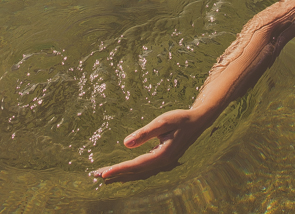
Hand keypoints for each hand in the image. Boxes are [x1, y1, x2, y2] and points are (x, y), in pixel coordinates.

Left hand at [90, 109, 206, 183]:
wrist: (198, 121)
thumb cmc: (180, 119)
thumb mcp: (162, 122)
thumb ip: (144, 133)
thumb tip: (125, 144)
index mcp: (162, 155)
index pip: (135, 165)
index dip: (118, 169)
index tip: (103, 173)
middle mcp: (162, 163)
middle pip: (135, 172)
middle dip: (116, 174)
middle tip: (96, 175)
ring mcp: (163, 163)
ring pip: (139, 173)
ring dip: (122, 174)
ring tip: (105, 176)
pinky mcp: (162, 159)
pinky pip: (143, 169)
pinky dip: (131, 171)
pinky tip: (123, 170)